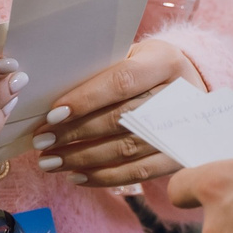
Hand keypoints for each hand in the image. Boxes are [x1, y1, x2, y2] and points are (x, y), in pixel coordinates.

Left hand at [33, 39, 205, 187]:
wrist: (190, 88)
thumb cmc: (146, 68)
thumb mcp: (130, 55)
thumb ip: (101, 70)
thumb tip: (53, 97)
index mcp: (165, 62)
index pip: (122, 81)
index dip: (86, 99)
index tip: (52, 114)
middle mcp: (178, 96)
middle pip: (122, 119)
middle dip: (76, 132)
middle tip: (42, 140)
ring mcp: (182, 129)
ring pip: (127, 150)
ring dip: (83, 158)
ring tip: (50, 161)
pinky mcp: (179, 157)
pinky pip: (139, 173)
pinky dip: (104, 177)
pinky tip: (76, 176)